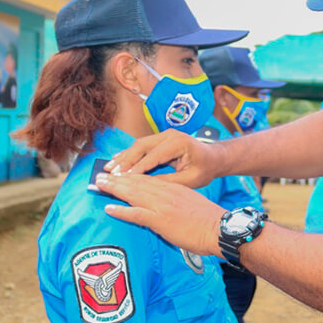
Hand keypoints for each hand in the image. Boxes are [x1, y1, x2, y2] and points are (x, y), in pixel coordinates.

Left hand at [96, 173, 225, 256]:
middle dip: (117, 178)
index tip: (117, 173)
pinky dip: (121, 210)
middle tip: (100, 175)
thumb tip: (166, 205)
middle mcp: (166, 192)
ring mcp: (162, 206)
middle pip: (137, 182)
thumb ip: (176, 200)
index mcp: (174, 187)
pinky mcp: (160, 220)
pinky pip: (136, 214)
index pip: (147, 178)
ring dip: (114, 188)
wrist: (219, 229)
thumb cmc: (208, 220)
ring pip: (133, 193)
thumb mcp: (191, 202)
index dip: (130, 175)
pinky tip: (108, 207)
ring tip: (99, 185)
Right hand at [103, 129, 221, 187]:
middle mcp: (170, 135)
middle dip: (125, 161)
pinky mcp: (161, 139)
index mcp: (179, 143)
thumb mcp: (190, 179)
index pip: (153, 156)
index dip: (137, 168)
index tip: (122, 179)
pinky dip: (129, 154)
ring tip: (109, 168)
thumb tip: (147, 186)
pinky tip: (117, 161)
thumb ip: (169, 181)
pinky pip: (142, 146)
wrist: (214, 158)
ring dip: (124, 157)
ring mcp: (165, 135)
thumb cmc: (205, 168)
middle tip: (110, 173)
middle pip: (142, 146)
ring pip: (139, 145)